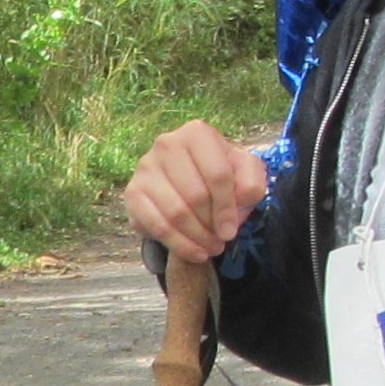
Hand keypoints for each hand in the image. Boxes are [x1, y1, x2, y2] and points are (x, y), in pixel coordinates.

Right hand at [124, 120, 267, 262]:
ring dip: (197, 238)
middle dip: (211, 225)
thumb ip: (252, 180)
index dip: (227, 209)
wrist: (185, 181)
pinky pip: (157, 225)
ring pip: (176, 213)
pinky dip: (179, 244)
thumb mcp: (244, 172)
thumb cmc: (218, 174)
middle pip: (196, 196)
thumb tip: (243, 197)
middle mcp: (167, 143)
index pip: (218, 175)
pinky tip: (195, 252)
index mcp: (196, 133)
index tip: (231, 231)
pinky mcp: (133, 192)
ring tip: (210, 248)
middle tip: (220, 241)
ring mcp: (146, 167)